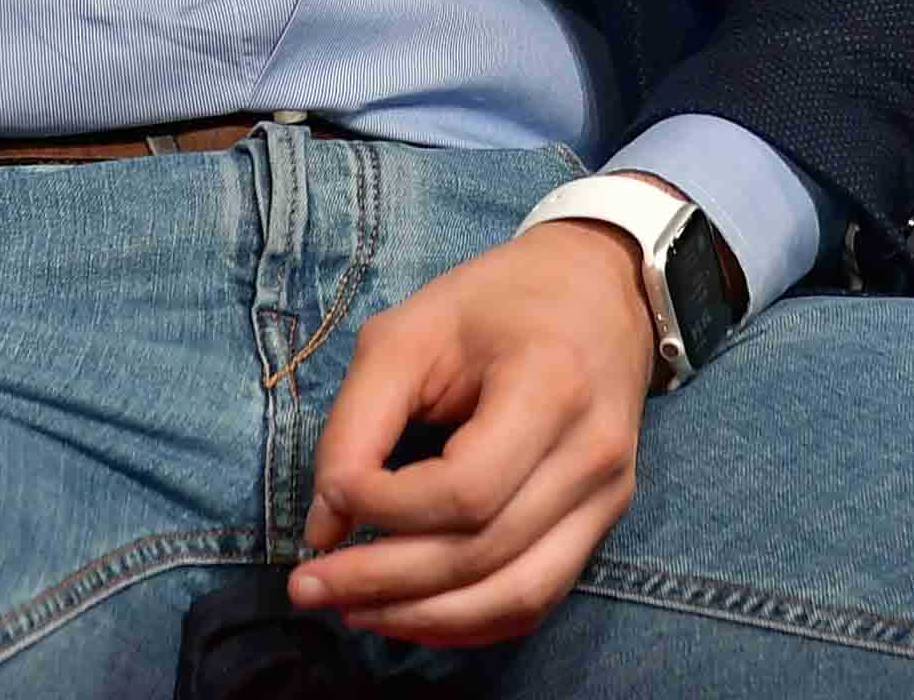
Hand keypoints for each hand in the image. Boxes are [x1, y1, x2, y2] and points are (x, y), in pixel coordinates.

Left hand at [289, 207, 665, 646]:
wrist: (599, 291)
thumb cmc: (495, 303)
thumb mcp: (411, 331)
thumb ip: (357, 422)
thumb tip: (324, 527)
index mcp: (550, 386)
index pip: (465, 490)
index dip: (387, 508)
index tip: (332, 494)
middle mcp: (591, 453)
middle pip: (484, 554)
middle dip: (385, 582)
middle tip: (307, 586)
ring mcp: (607, 496)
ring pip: (514, 596)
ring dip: (422, 617)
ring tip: (349, 610)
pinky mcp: (601, 522)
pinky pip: (536, 599)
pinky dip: (467, 621)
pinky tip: (408, 613)